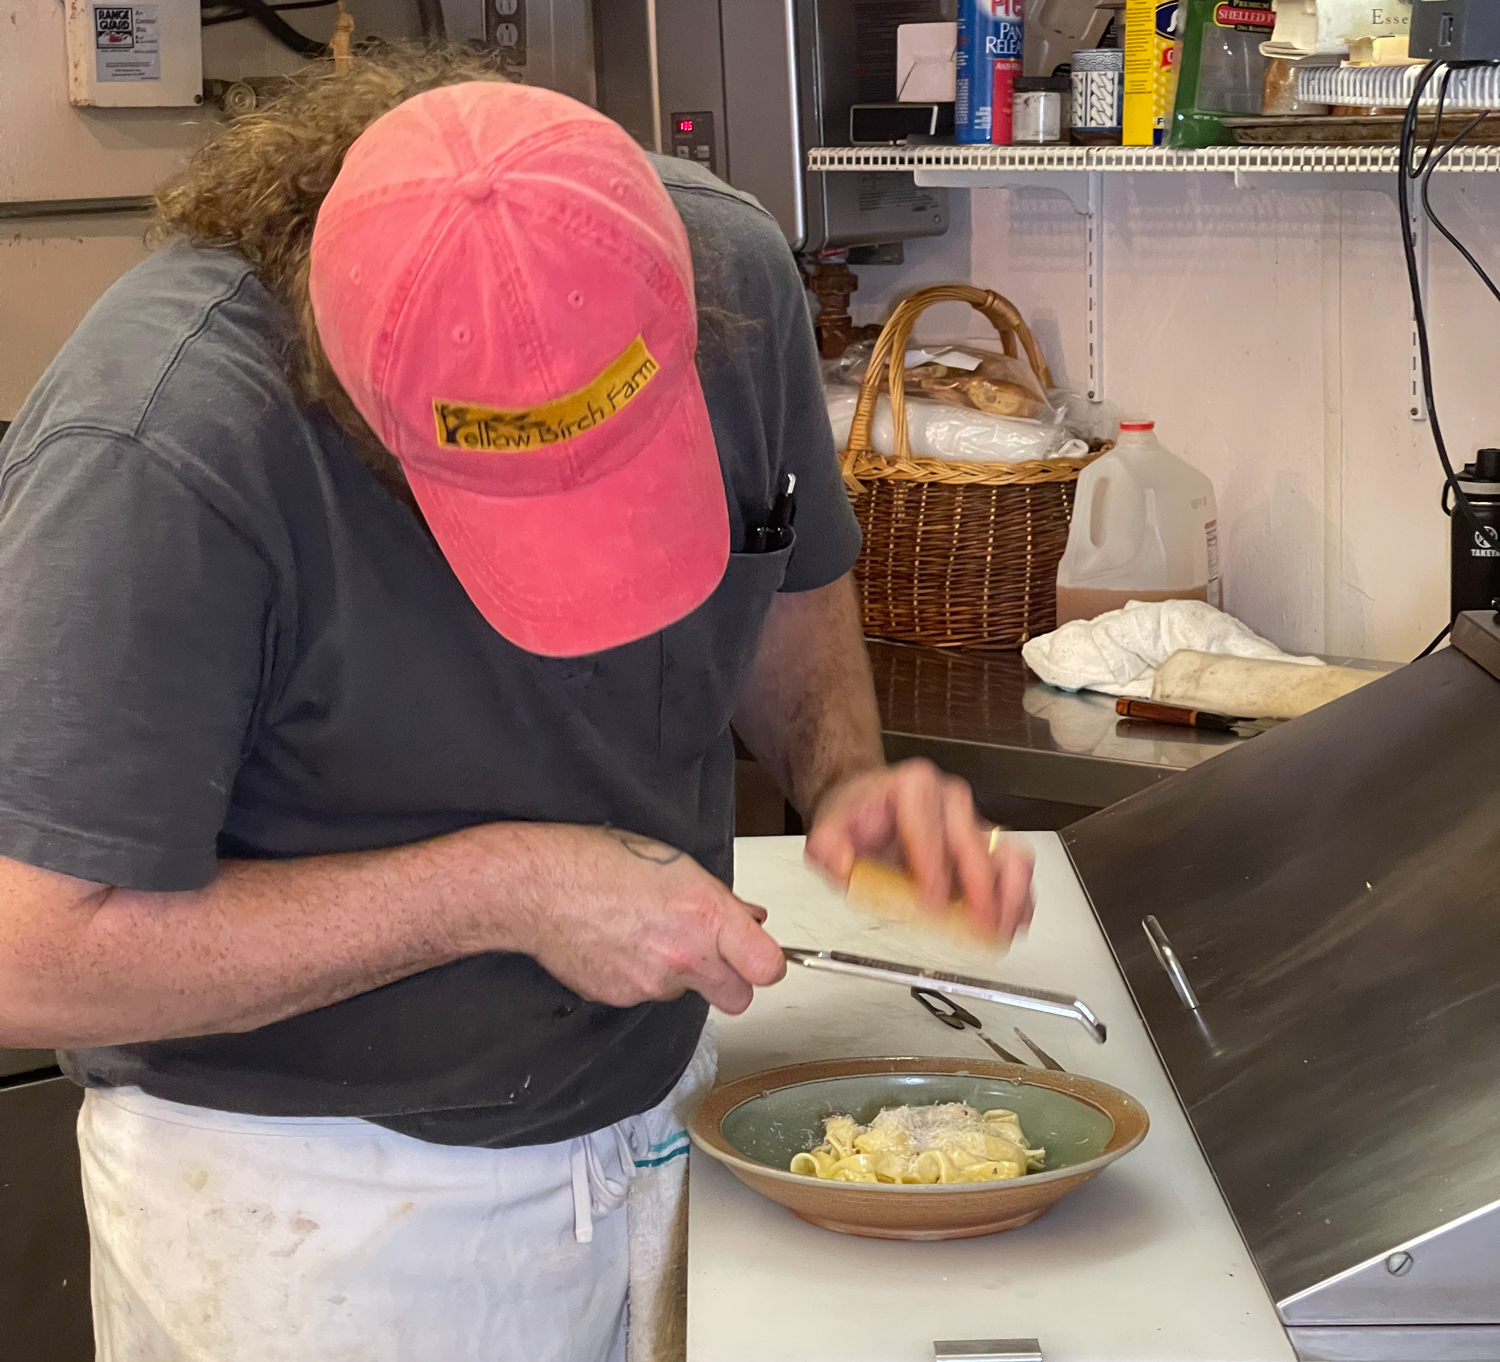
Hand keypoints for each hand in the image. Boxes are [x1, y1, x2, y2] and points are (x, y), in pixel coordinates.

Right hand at [511, 825, 785, 1014]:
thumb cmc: (602, 860)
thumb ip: (721, 902)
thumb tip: (749, 919)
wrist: (539, 886)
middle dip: (731, 980)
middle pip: (738, 999)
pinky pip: (646, 994)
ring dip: (678, 973)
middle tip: (711, 954)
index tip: (760, 955)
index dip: (767, 963)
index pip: (768, 968)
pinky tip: (619, 944)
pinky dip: (640, 975)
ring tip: (645, 933)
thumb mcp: (677, 865)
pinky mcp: (621, 999)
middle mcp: (684, 958)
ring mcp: (651, 985)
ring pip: (686, 993)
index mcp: (706, 917)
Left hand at [804, 759, 1034, 941]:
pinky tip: (1013, 922)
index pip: (927, 826)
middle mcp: (949, 800)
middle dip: (977, 887)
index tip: (932, 899)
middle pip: (972, 841)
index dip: (933, 866)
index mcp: (912, 788)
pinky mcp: (988, 845)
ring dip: (1009, 894)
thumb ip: (829, 847)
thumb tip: (844, 865)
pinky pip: (1015, 868)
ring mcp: (973, 821)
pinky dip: (1018, 897)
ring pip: (1007, 851)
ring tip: (1000, 928)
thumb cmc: (859, 817)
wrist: (872, 807)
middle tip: (975, 923)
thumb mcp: (830, 829)